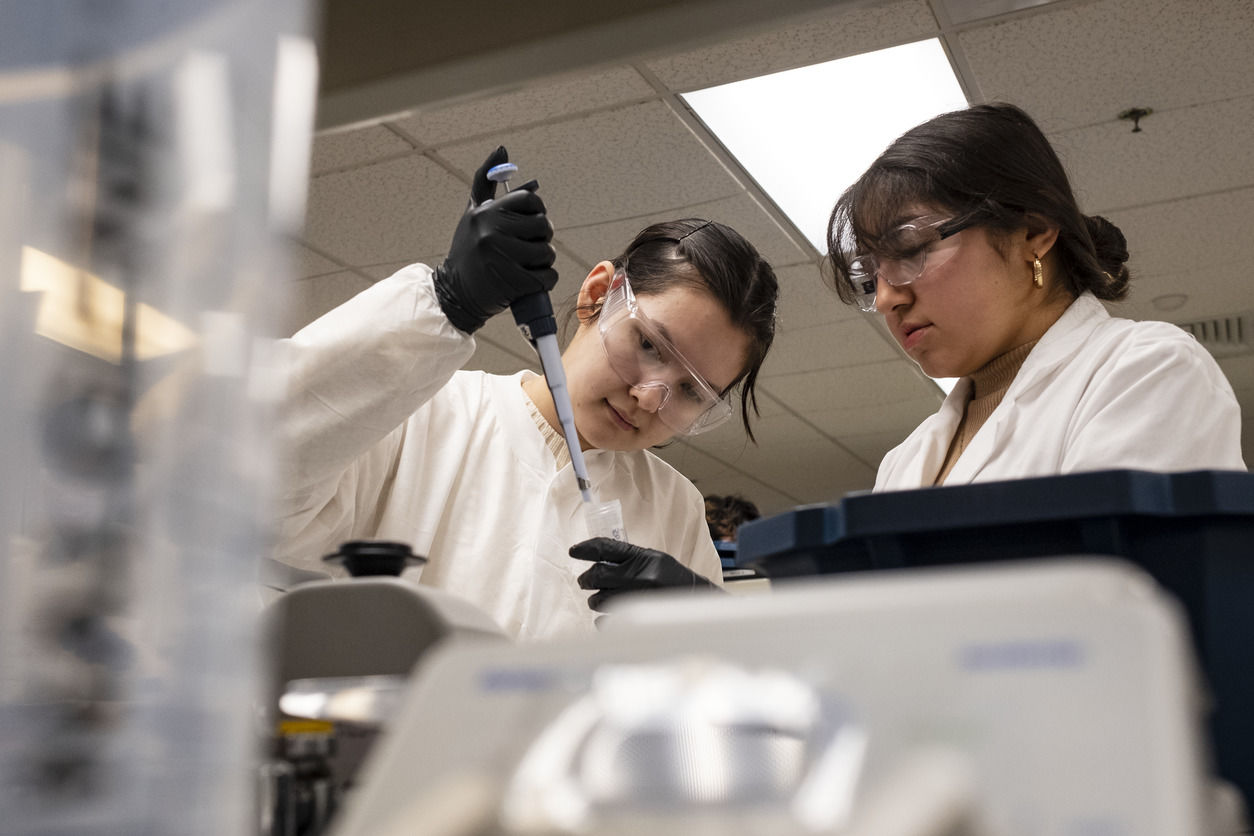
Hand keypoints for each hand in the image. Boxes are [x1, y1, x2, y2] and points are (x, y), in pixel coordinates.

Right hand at [434, 146, 557, 333]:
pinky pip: (547, 277)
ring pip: (548, 253)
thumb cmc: (468, 251)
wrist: (455, 294)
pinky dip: (544, 281)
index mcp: (486, 213)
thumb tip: (501, 149)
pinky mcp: (511, 283)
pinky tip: (529, 281)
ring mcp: (501, 257)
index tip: (530, 224)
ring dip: (543, 262)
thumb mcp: (474, 214)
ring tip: (526, 265)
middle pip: (543, 227)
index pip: (531, 201)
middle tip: (527, 248)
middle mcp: (492, 231)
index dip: (537, 212)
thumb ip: (487, 182)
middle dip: (541, 239)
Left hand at [570, 537, 720, 611]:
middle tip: (585, 581)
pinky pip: (606, 622)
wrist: (698, 605)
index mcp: (644, 557)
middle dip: (587, 579)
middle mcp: (641, 576)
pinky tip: (610, 617)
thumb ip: (630, 558)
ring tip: (601, 600)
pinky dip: (603, 620)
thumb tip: (597, 561)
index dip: (586, 548)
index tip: (573, 551)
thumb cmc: (674, 581)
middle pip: (597, 575)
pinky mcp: (639, 622)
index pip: (606, 548)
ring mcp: (639, 599)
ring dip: (595, 601)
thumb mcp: (656, 560)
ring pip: (599, 600)